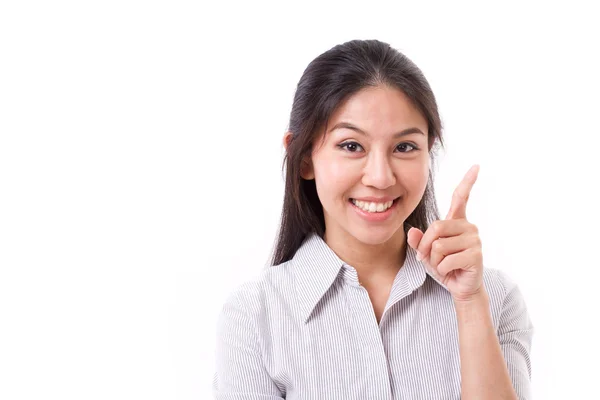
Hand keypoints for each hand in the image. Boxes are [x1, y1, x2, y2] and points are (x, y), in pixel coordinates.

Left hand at [407, 165, 483, 301]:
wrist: (460, 287)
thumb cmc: (445, 266)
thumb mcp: (427, 252)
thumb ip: (418, 241)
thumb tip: (412, 231)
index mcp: (457, 222)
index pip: (461, 197)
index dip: (468, 181)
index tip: (476, 166)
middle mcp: (468, 226)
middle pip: (436, 227)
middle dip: (426, 246)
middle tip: (428, 258)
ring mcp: (474, 240)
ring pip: (439, 245)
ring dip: (434, 260)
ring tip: (444, 265)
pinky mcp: (476, 255)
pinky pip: (446, 260)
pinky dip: (442, 269)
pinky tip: (451, 271)